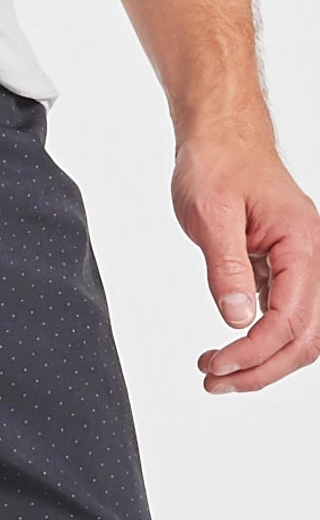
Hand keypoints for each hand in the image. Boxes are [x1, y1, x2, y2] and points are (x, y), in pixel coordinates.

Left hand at [172, 130, 319, 392]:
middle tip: (214, 382)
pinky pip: (287, 312)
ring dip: (264, 359)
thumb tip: (236, 319)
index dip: (255, 351)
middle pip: (306, 335)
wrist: (221, 137)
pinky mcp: (285, 265)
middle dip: (263, 367)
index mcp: (302, 244)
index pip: (291, 317)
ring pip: (301, 329)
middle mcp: (313, 256)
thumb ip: (226, 268)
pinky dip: (263, 338)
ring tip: (218, 374)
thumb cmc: (217, 165)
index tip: (217, 365)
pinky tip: (230, 348)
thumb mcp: (211, 215)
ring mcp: (302, 262)